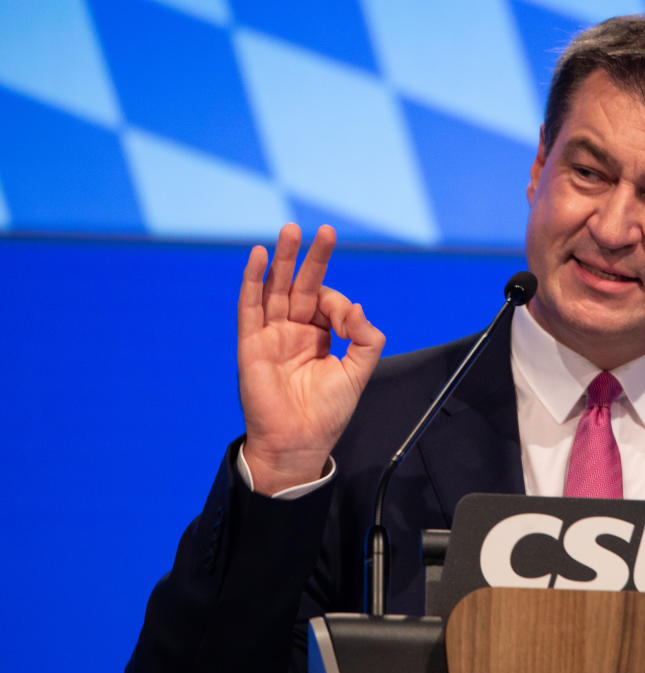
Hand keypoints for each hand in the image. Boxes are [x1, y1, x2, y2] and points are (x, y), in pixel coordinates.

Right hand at [237, 224, 384, 494]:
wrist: (299, 443)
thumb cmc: (327, 412)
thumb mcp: (358, 371)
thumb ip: (365, 337)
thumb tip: (357, 306)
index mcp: (319, 335)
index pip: (328, 302)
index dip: (341, 304)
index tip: (348, 320)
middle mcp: (294, 330)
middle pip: (301, 284)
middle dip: (313, 257)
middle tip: (325, 230)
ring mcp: (271, 335)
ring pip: (276, 288)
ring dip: (283, 259)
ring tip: (291, 230)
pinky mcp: (251, 344)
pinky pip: (250, 307)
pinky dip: (253, 281)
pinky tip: (259, 256)